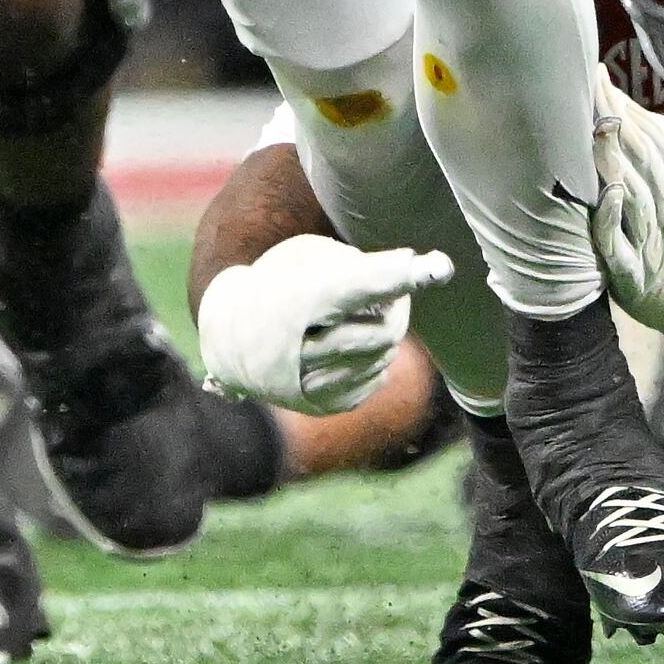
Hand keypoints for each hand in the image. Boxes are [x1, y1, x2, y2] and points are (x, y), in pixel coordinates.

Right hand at [194, 234, 453, 414]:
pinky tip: (356, 343)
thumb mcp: (302, 257)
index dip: (397, 277)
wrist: (227, 338)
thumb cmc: (273, 285)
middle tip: (399, 284)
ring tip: (368, 313)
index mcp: (293, 301)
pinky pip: (373, 379)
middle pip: (382, 328)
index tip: (437, 266)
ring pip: (382, 354)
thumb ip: (353, 265)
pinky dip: (374, 357)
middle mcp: (299, 349)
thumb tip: (406, 272)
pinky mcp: (321, 405)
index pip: (357, 286)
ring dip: (387, 330)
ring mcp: (309, 384)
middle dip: (399, 305)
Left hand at [590, 82, 663, 377]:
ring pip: (626, 191)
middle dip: (609, 117)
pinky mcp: (631, 273)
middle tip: (584, 84)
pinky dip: (610, 219)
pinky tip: (603, 194)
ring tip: (586, 123)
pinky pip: (617, 244)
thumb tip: (658, 118)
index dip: (623, 104)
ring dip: (607, 157)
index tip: (598, 76)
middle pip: (635, 155)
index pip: (649, 134)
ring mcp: (648, 240)